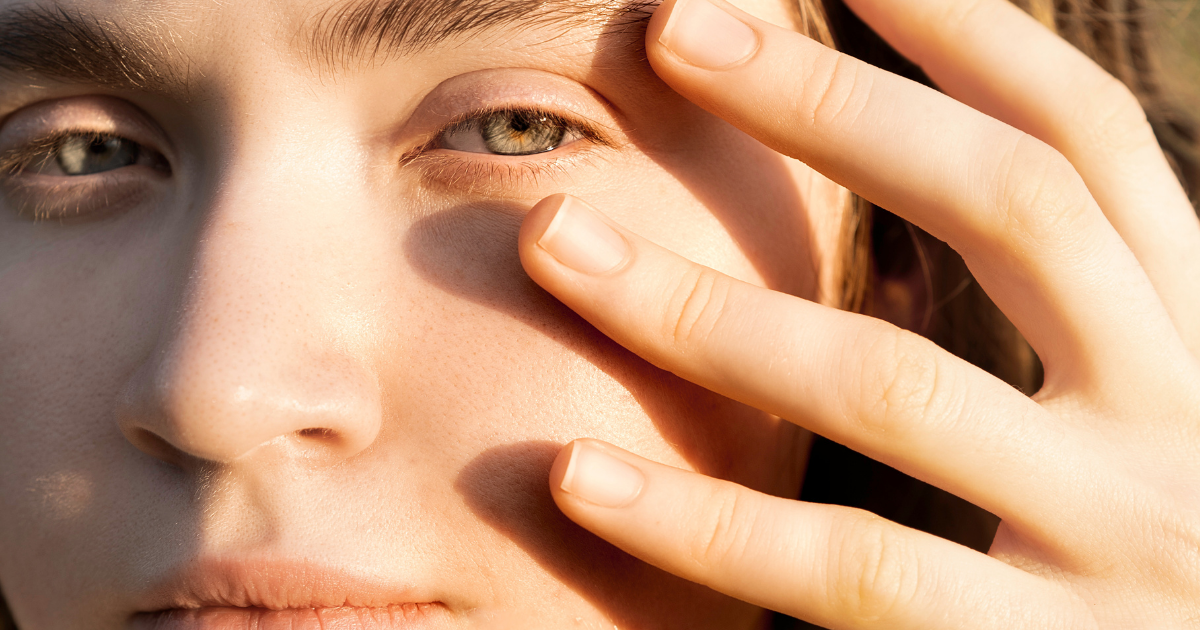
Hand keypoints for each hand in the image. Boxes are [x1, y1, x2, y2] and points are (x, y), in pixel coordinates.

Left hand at [517, 0, 1199, 626]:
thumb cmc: (1168, 566)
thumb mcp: (1140, 423)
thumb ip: (1059, 324)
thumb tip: (908, 185)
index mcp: (1193, 341)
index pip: (1086, 148)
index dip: (975, 37)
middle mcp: (1182, 417)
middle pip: (1009, 205)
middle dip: (831, 106)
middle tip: (671, 30)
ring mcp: (1125, 540)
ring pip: (892, 386)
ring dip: (703, 304)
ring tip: (554, 240)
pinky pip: (847, 571)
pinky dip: (704, 521)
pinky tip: (578, 476)